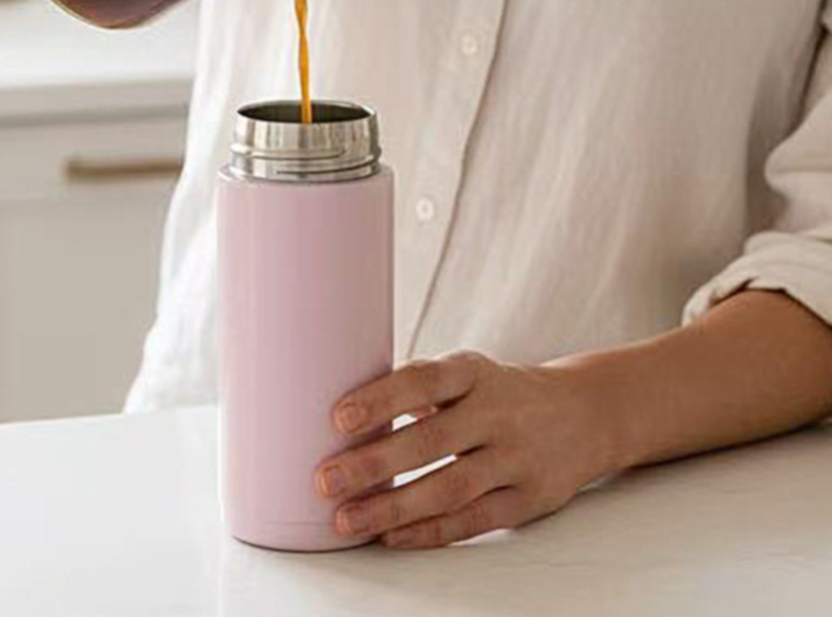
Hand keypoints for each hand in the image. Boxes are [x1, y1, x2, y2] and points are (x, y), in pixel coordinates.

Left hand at [314, 351, 613, 548]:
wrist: (582, 414)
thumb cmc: (497, 392)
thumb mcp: (464, 373)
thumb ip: (415, 389)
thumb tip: (343, 413)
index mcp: (474, 372)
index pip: (425, 380)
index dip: (382, 398)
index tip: (339, 417)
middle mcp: (498, 412)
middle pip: (432, 441)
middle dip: (374, 463)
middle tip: (325, 479)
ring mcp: (516, 458)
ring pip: (450, 487)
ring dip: (393, 506)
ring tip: (346, 518)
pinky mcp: (528, 499)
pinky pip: (473, 520)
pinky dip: (429, 531)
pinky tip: (390, 536)